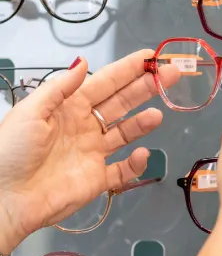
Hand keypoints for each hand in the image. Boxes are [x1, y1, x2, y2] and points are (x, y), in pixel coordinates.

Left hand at [0, 51, 178, 253]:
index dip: (128, 70)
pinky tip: (141, 153)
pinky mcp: (97, 179)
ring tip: (158, 113)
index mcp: (69, 107)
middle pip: (121, 103)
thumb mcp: (31, 111)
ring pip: (125, 133)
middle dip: (146, 88)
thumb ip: (60, 87)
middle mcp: (85, 126)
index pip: (105, 83)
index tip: (150, 57)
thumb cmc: (12, 151)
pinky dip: (135, 163)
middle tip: (171, 75)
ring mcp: (93, 153)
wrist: (7, 197)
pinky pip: (122, 170)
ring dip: (143, 123)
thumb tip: (83, 62)